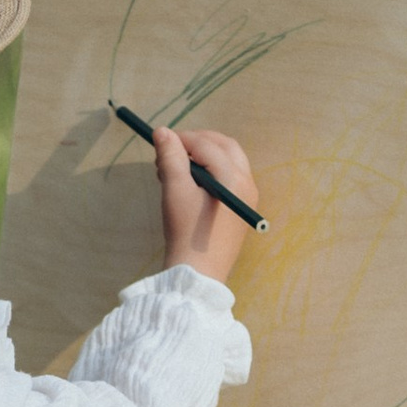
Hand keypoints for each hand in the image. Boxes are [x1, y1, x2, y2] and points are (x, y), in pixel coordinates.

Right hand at [155, 124, 259, 287]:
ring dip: (203, 156)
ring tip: (175, 170)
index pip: (206, 144)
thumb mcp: (175, 190)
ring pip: (227, 160)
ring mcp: (247, 196)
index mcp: (234, 177)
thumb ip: (170, 157)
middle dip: (196, 143)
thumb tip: (162, 131)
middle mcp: (247, 183)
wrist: (198, 274)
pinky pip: (228, 177)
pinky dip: (209, 172)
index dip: (181, 139)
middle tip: (171, 150)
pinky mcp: (241, 208)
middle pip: (224, 146)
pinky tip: (188, 185)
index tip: (159, 141)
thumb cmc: (186, 232)